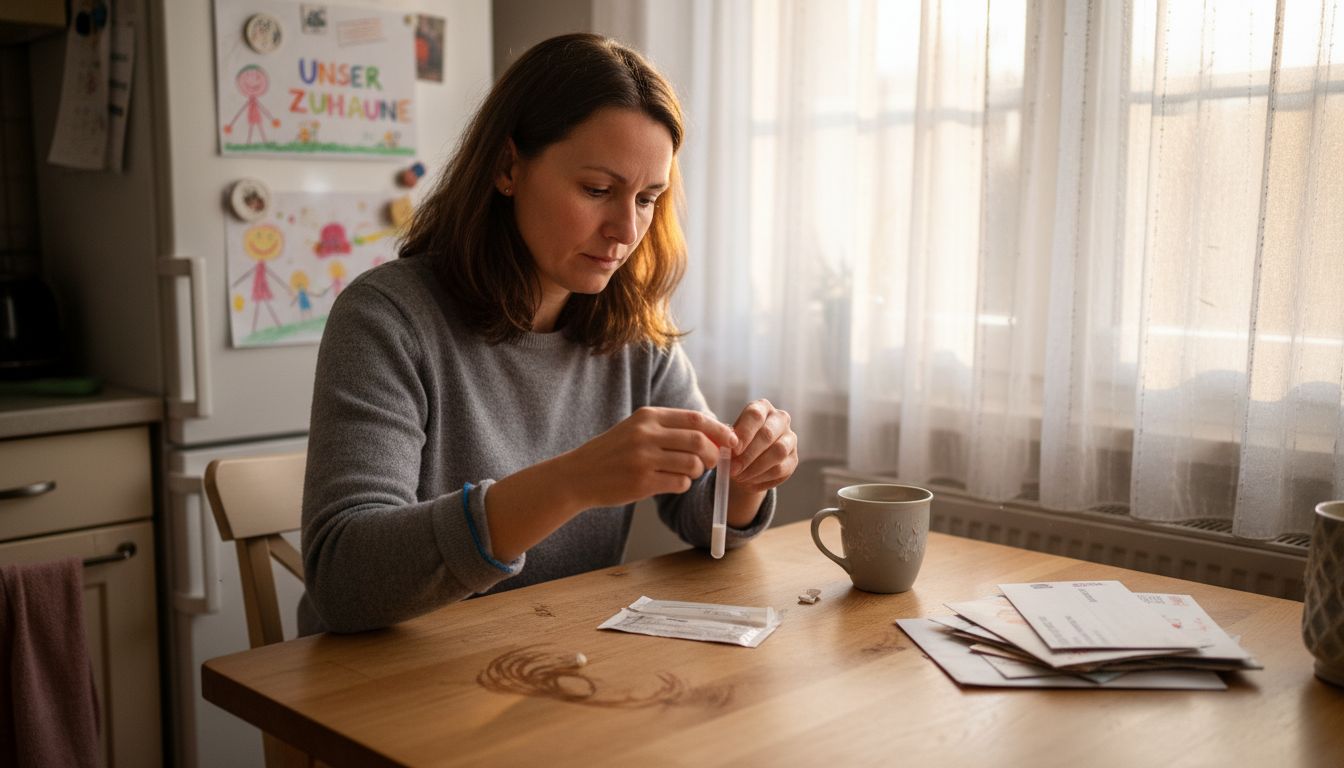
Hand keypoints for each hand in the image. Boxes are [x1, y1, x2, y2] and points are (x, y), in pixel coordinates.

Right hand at [562, 407, 736, 508]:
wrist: (579, 475)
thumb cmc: (614, 452)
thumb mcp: (637, 429)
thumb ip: (671, 428)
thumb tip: (715, 433)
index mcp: (648, 416)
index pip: (695, 419)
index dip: (719, 430)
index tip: (731, 440)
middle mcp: (646, 434)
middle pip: (698, 441)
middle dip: (712, 453)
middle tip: (710, 461)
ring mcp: (643, 459)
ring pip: (692, 464)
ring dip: (697, 471)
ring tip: (687, 473)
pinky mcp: (642, 482)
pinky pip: (680, 484)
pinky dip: (684, 485)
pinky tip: (673, 483)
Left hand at [728, 399, 797, 493]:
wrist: (748, 461)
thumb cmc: (737, 444)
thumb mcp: (729, 438)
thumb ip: (728, 441)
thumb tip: (727, 448)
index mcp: (762, 407)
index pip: (755, 415)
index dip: (744, 433)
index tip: (733, 449)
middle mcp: (780, 419)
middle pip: (767, 434)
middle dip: (748, 455)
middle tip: (733, 469)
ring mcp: (790, 438)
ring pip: (778, 452)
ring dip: (756, 468)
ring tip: (740, 477)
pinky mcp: (794, 458)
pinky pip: (781, 469)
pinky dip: (762, 478)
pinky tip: (750, 481)